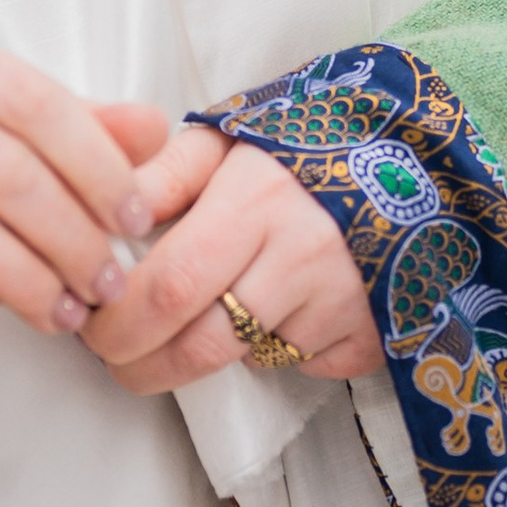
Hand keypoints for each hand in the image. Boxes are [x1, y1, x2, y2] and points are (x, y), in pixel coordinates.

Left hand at [79, 129, 379, 392]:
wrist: (414, 160)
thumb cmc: (304, 149)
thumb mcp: (228, 141)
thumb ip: (160, 178)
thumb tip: (102, 225)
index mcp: (256, 200)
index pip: (168, 285)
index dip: (118, 322)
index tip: (92, 326)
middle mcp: (301, 256)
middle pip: (201, 345)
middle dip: (140, 365)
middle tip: (116, 358)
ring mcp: (342, 303)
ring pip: (247, 360)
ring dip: (206, 356)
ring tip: (193, 324)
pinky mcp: (372, 335)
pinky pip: (302, 364)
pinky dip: (277, 350)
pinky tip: (278, 311)